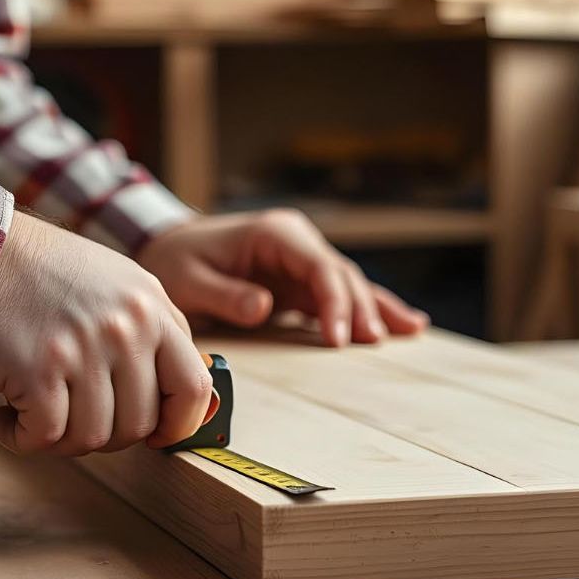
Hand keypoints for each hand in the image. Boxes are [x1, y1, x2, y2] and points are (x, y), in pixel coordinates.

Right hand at [0, 213, 214, 455]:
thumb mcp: (116, 281)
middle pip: (140, 423)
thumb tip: (174, 392)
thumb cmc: (38, 270)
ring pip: (92, 437)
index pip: (193, 387)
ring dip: (59, 439)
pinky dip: (19, 438)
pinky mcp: (39, 371)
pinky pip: (44, 437)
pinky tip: (1, 417)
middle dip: (106, 435)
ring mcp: (84, 350)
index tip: (155, 436)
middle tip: (71, 418)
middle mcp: (126, 329)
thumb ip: (149, 330)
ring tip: (31, 414)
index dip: (178, 425)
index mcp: (152, 307)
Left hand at [136, 210, 428, 347]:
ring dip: (376, 309)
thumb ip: (225, 294)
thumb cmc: (176, 261)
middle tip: (374, 344)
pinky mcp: (302, 282)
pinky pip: (340, 296)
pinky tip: (406, 324)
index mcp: (274, 234)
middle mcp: (297, 241)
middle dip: (362, 308)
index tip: (340, 338)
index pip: (318, 267)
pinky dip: (369, 310)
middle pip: (342, 275)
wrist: (168, 247)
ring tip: (410, 331)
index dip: (334, 303)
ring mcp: (303, 260)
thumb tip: (264, 307)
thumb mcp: (188, 280)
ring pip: (350, 284)